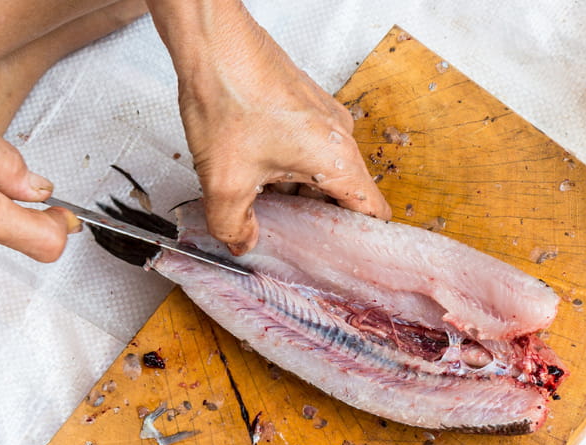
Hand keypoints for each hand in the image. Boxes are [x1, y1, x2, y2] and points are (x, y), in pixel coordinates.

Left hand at [150, 1, 389, 254]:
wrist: (212, 40)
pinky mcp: (306, 106)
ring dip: (302, 194)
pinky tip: (259, 174)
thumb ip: (234, 226)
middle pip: (348, 196)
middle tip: (297, 243)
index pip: (373, 215)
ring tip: (270, 208)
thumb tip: (241, 243)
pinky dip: (292, 168)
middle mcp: (341, 138)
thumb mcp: (224, 181)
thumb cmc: (229, 94)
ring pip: (326, 172)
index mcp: (338, 161)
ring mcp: (325, 119)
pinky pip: (311, 149)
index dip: (363, 245)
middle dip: (323, 222)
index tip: (347, 262)